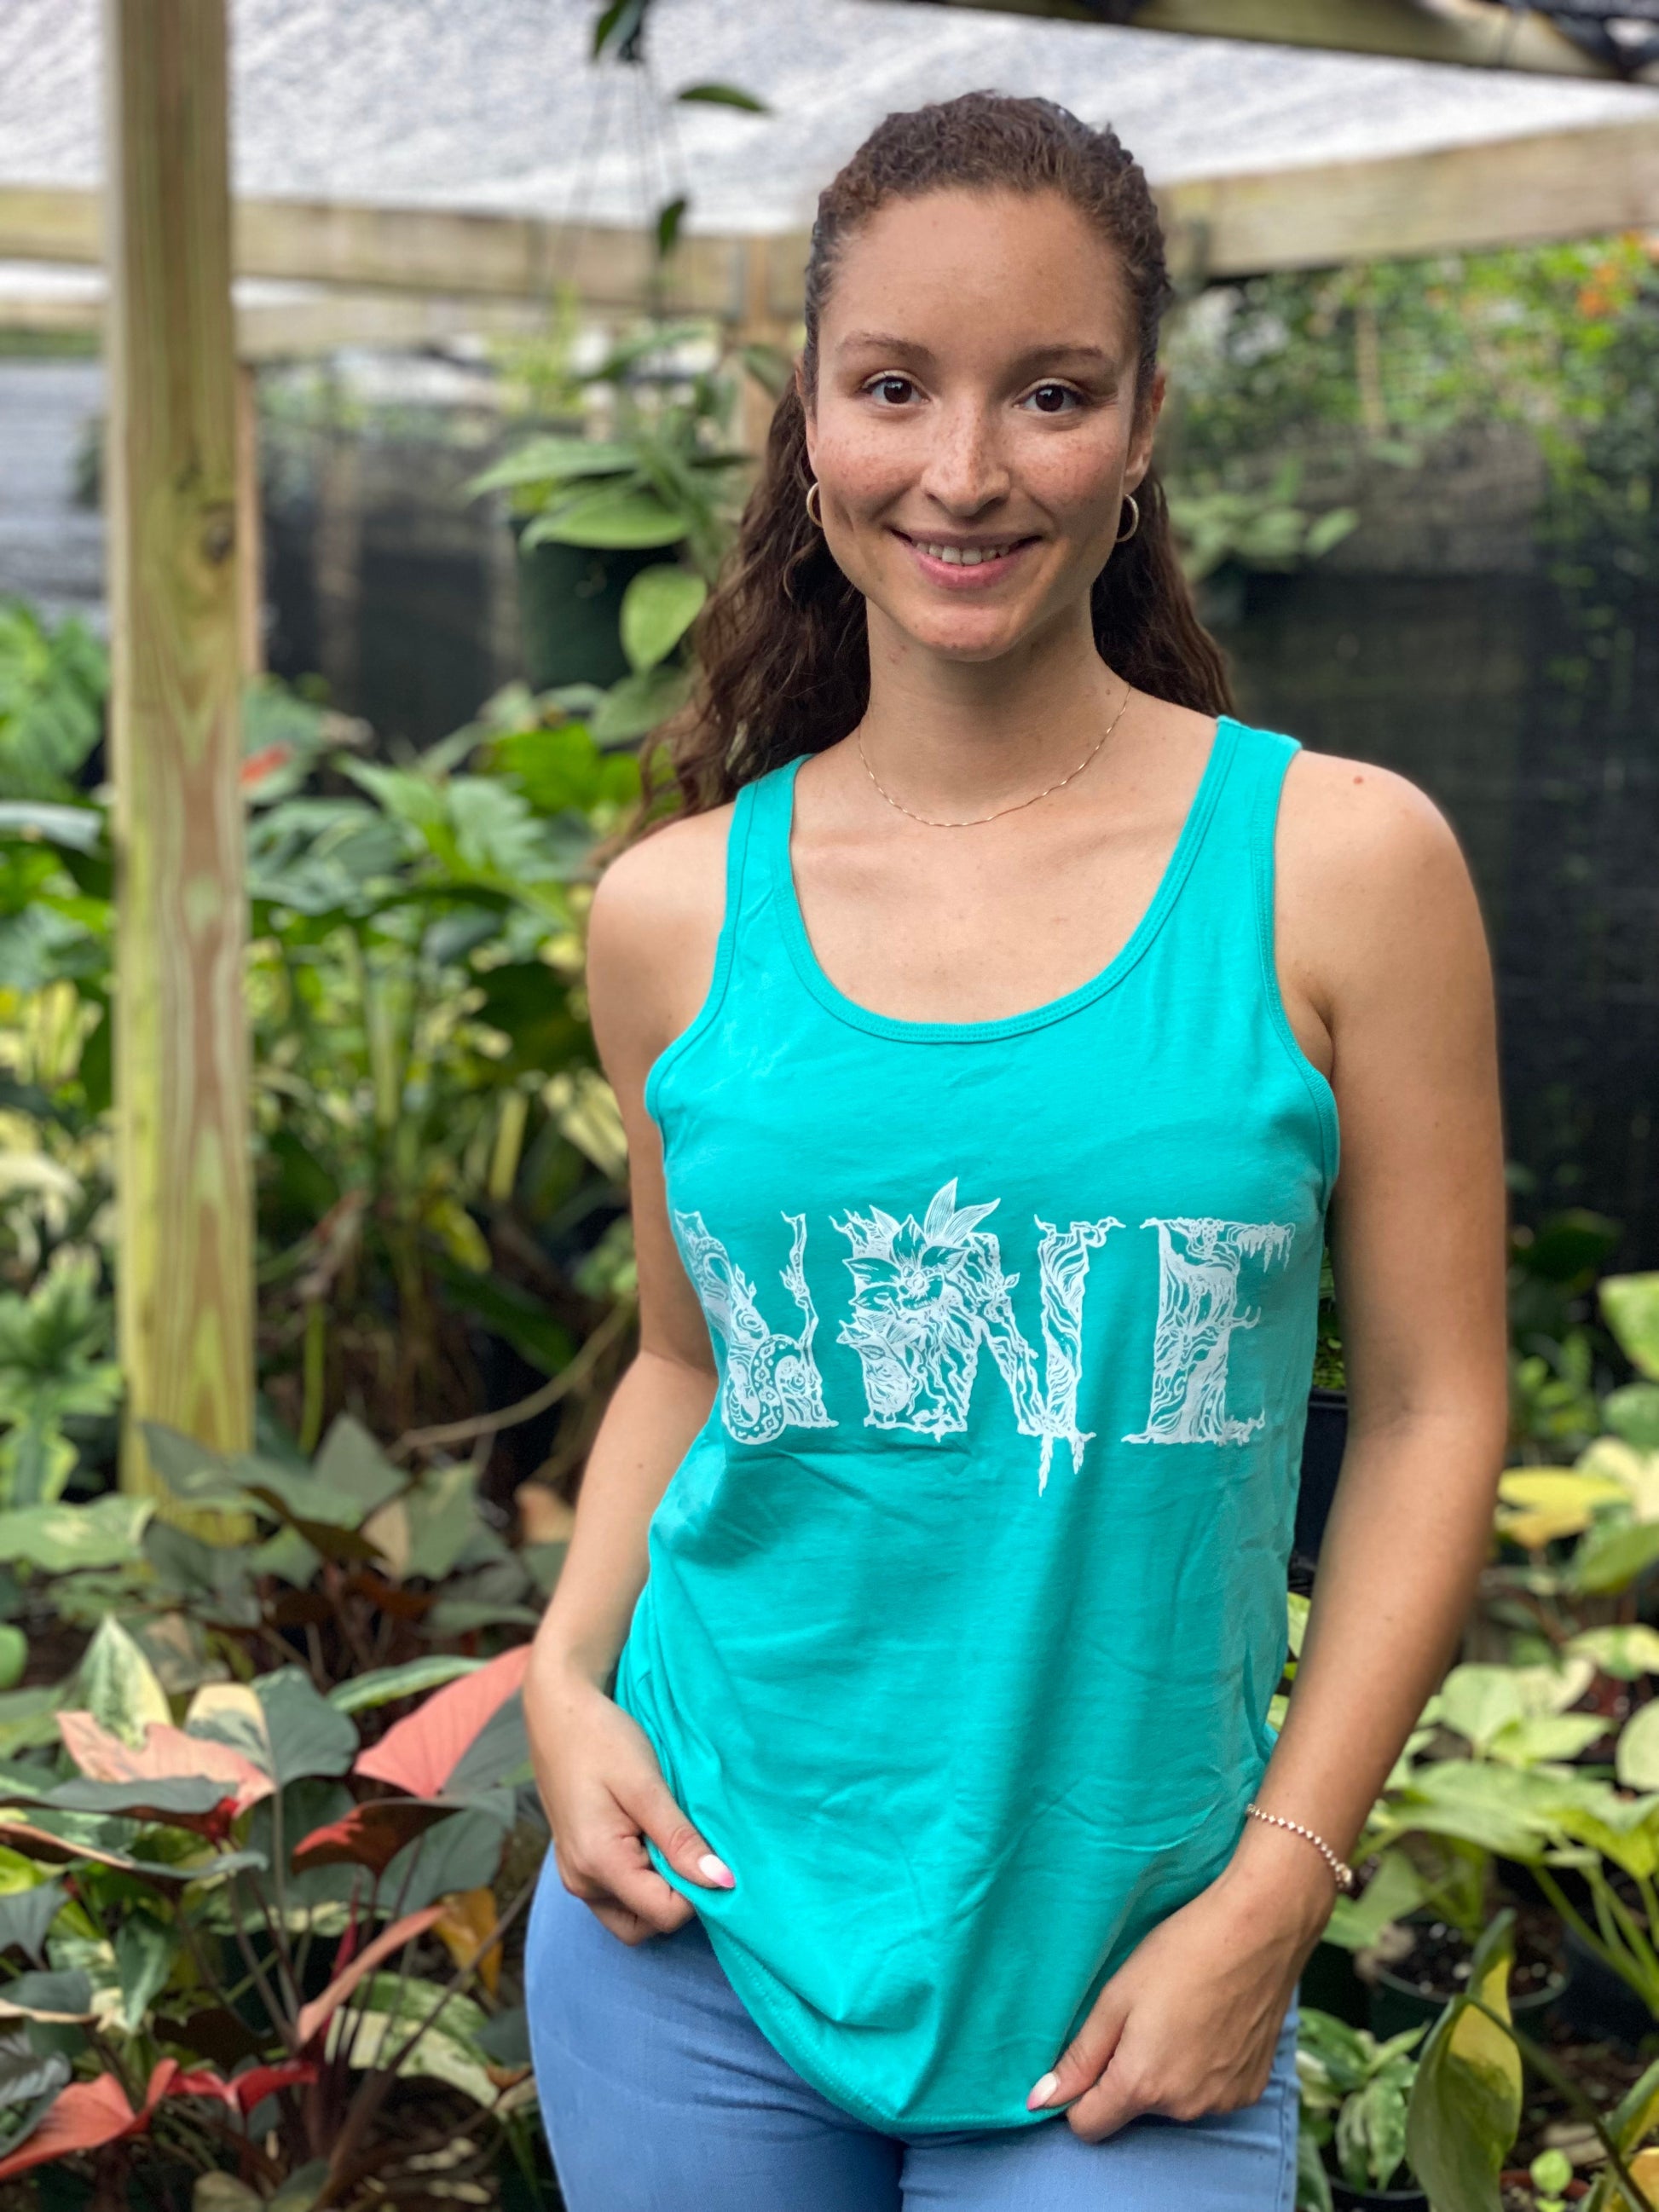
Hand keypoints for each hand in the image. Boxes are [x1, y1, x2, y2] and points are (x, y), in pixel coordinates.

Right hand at [524, 1656, 734, 1945]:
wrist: (558, 1713)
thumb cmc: (602, 1739)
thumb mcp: (646, 1785)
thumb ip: (681, 1839)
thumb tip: (723, 1883)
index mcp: (597, 1864)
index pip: (665, 1913)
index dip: (697, 1890)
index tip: (707, 1850)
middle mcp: (581, 1883)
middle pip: (647, 1923)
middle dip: (677, 1896)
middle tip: (685, 1843)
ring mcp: (576, 1877)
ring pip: (633, 1915)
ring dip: (659, 1889)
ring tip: (667, 1838)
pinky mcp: (578, 1865)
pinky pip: (618, 1895)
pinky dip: (642, 1879)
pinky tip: (651, 1838)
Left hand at [1026, 1825, 1333, 2139]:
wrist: (1258, 1931)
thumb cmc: (1180, 1953)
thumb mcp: (1116, 1997)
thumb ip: (1079, 2056)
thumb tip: (1039, 2101)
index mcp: (1141, 2084)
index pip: (1089, 2125)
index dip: (1078, 2095)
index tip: (1090, 2057)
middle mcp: (1183, 2107)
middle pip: (1133, 2109)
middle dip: (1128, 2073)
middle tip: (1143, 2017)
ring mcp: (1221, 2102)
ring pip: (1173, 2102)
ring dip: (1167, 2071)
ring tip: (1180, 2015)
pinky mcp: (1250, 2089)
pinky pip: (1209, 2092)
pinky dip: (1203, 2069)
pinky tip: (1211, 2024)